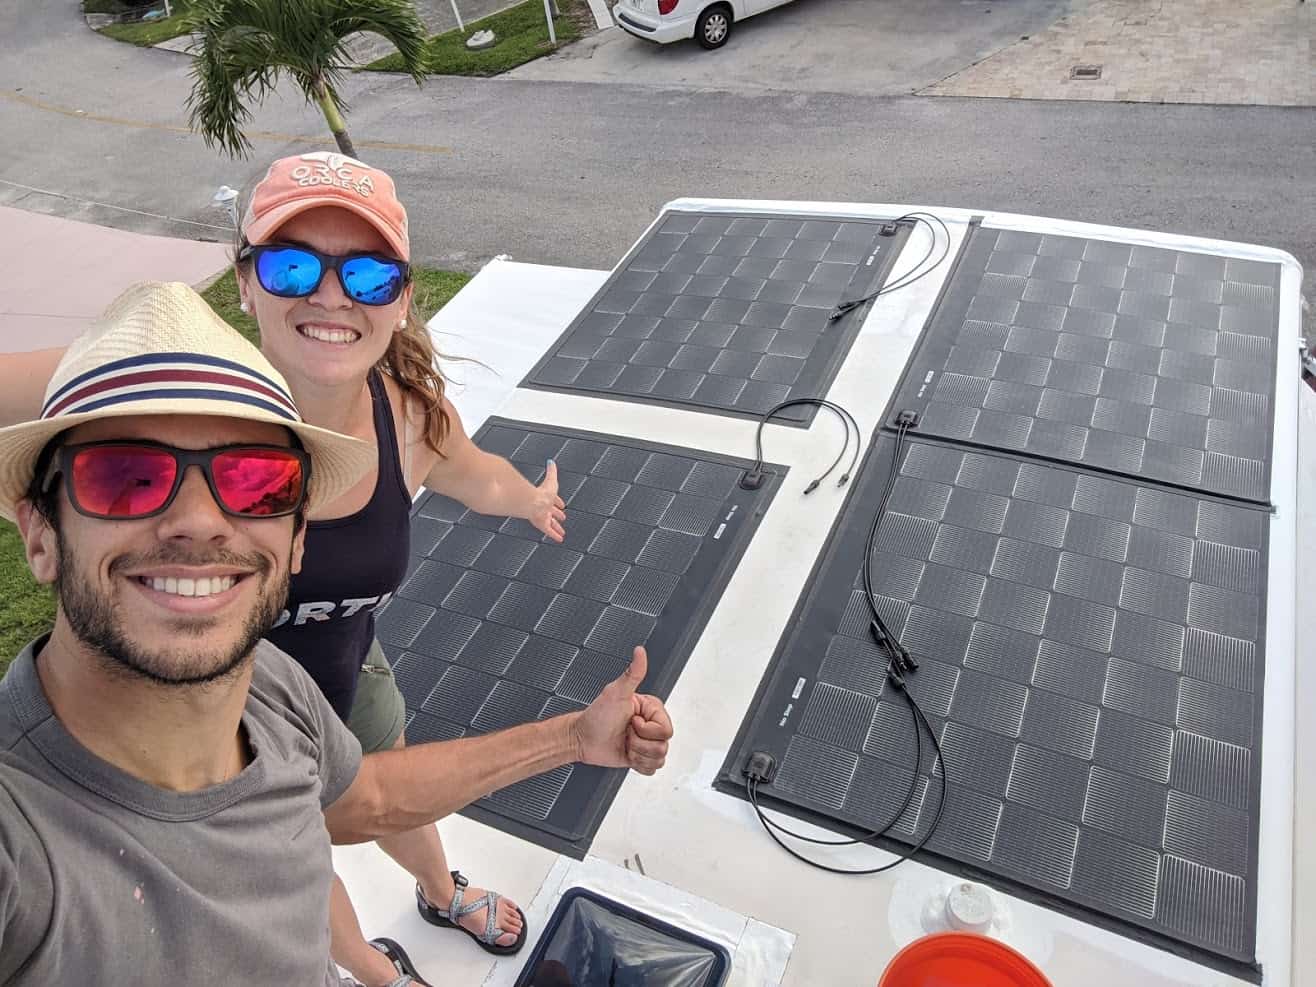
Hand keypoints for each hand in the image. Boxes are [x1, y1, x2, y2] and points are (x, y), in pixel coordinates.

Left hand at [526, 460, 565, 542]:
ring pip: (551, 523)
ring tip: (562, 533)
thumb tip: (551, 461)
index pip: (553, 499)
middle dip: (557, 515)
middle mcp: (544, 507)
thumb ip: (551, 471)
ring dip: (557, 528)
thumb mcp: (551, 480)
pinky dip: (555, 535)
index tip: (561, 505)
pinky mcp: (542, 524)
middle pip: (552, 512)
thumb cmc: (540, 492)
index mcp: (546, 497)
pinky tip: (560, 539)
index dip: (558, 501)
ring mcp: (543, 516)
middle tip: (562, 518)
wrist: (532, 502)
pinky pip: (550, 531)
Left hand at [571, 647, 672, 775]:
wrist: (583, 739)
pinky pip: (653, 769)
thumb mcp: (615, 692)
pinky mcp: (642, 757)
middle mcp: (651, 725)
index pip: (666, 730)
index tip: (631, 721)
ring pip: (659, 758)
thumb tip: (640, 652)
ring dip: (638, 754)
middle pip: (663, 745)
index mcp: (651, 709)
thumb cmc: (596, 716)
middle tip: (626, 733)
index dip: (646, 730)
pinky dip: (638, 765)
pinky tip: (627, 753)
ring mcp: (647, 742)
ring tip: (625, 743)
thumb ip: (632, 673)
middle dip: (640, 743)